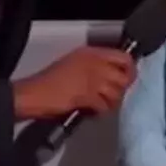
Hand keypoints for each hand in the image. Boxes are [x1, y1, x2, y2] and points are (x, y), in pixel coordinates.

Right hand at [13, 46, 135, 120]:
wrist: (34, 93)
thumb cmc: (49, 80)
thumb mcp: (72, 63)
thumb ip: (92, 66)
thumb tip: (109, 77)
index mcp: (90, 53)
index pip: (122, 56)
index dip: (130, 69)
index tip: (128, 78)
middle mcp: (94, 63)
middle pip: (124, 76)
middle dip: (123, 89)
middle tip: (115, 96)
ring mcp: (92, 79)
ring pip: (117, 93)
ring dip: (112, 102)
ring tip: (102, 105)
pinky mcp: (88, 95)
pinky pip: (105, 106)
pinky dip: (101, 111)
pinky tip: (93, 111)